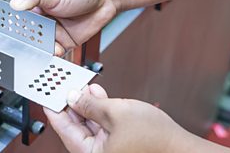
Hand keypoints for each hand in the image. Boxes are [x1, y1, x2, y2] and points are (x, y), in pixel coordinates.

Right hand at [10, 0, 117, 55]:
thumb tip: (15, 3)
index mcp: (35, 2)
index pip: (18, 15)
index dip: (13, 24)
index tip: (10, 30)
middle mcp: (42, 18)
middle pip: (27, 33)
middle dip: (25, 40)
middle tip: (25, 42)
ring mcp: (53, 31)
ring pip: (39, 44)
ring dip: (38, 49)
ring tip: (39, 49)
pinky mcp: (64, 42)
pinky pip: (54, 52)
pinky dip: (52, 55)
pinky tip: (53, 52)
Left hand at [43, 84, 229, 152]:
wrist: (183, 149)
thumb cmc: (155, 139)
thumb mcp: (116, 112)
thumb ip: (90, 103)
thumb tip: (73, 97)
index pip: (62, 127)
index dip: (54, 106)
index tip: (46, 92)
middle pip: (74, 126)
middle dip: (70, 102)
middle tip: (64, 83)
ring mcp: (109, 149)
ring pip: (89, 124)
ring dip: (86, 103)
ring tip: (81, 85)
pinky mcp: (120, 144)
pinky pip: (103, 126)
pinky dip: (99, 109)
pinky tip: (98, 93)